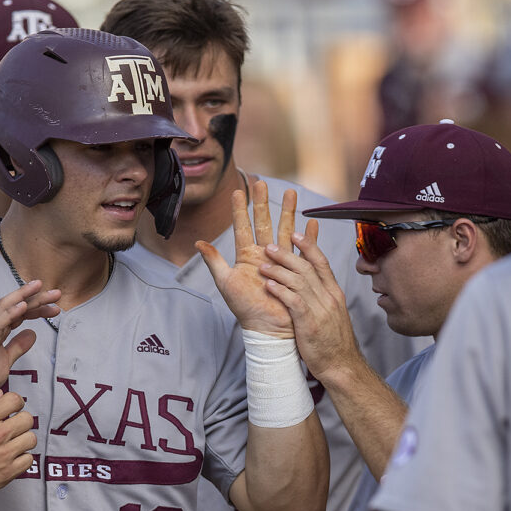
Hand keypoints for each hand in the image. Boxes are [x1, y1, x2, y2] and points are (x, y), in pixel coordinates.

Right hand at [0, 281, 60, 407]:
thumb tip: (33, 334)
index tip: (55, 308)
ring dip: (23, 297)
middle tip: (56, 293)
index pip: (19, 313)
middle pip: (14, 305)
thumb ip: (18, 346)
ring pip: (5, 308)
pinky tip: (23, 305)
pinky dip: (10, 313)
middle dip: (35, 297)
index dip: (37, 308)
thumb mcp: (5, 360)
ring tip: (39, 288)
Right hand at [0, 391, 36, 502]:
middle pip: (28, 419)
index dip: (15, 403)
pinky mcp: (8, 472)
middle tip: (13, 427)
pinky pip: (29, 460)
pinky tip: (12, 458)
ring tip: (13, 443)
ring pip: (31, 439)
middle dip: (21, 421)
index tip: (13, 409)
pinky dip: (22, 459)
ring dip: (23, 440)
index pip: (15, 400)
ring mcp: (4, 454)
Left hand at [196, 181, 316, 336]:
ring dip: (288, 212)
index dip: (240, 209)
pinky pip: (304, 250)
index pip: (242, 227)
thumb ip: (214, 261)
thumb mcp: (226, 282)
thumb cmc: (245, 308)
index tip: (238, 191)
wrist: (266, 328)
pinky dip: (309, 237)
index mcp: (247, 256)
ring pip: (285, 229)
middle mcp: (264, 255)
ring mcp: (280, 261)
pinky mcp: (295, 271)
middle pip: (264, 222)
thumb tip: (198, 242)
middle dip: (263, 202)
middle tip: (262, 182)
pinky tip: (312, 223)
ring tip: (290, 193)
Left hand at [259, 228, 360, 382]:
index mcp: (334, 293)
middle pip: (307, 268)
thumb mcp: (332, 313)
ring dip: (279, 271)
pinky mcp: (309, 323)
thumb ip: (321, 297)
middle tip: (270, 246)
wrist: (342, 365)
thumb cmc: (333, 342)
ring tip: (263, 265)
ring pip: (299, 281)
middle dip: (287, 255)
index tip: (295, 234)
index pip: (322, 263)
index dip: (308, 246)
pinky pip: (293, 301)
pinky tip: (268, 285)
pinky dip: (280, 291)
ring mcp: (320, 309)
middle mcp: (328, 297)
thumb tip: (310, 284)